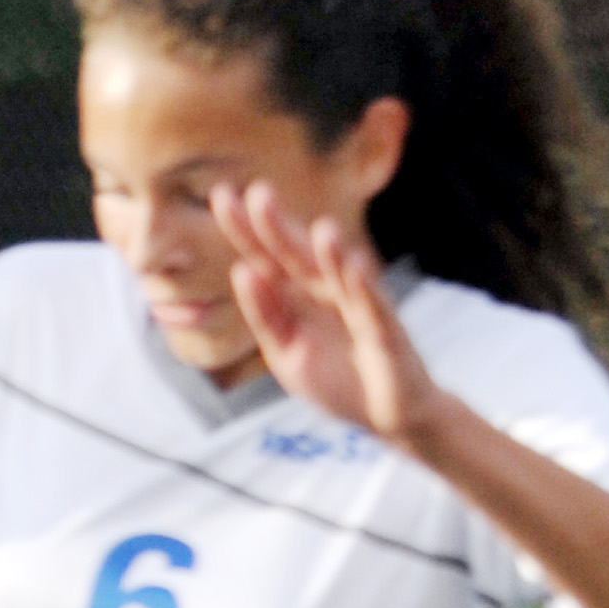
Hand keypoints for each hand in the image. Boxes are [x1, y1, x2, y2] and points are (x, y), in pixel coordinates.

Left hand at [211, 182, 441, 446]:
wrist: (386, 414)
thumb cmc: (337, 380)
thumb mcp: (286, 355)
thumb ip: (265, 317)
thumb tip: (241, 270)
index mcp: (297, 297)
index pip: (266, 258)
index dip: (246, 230)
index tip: (222, 196)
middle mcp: (325, 291)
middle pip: (298, 255)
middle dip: (279, 228)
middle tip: (258, 193)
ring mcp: (357, 306)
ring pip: (339, 274)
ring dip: (330, 253)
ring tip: (321, 229)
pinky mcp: (385, 331)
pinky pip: (373, 306)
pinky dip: (364, 287)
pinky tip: (355, 266)